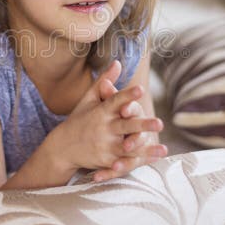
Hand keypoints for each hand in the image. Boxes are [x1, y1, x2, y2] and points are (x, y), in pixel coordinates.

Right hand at [48, 60, 164, 178]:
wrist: (62, 148)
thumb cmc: (78, 119)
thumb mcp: (88, 99)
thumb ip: (104, 81)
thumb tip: (118, 62)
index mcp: (101, 112)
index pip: (115, 101)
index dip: (128, 95)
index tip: (141, 89)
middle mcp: (103, 128)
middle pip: (125, 126)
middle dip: (142, 125)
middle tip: (160, 123)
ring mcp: (104, 146)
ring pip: (128, 148)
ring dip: (146, 148)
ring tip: (163, 149)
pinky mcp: (106, 160)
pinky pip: (124, 162)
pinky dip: (139, 161)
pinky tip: (153, 160)